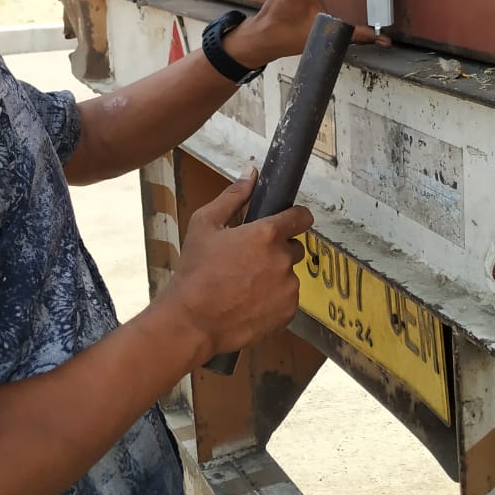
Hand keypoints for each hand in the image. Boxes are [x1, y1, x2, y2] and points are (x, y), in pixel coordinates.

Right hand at [160, 168, 312, 364]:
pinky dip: (274, 300)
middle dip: (276, 251)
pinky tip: (249, 303)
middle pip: (293, 247)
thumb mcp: (205, 224)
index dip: (295, 218)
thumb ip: (233, 196)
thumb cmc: (195, 270)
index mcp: (267, 234)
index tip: (287, 223)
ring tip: (244, 286)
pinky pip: (287, 299)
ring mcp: (288, 288)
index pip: (301, 217)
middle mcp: (283, 259)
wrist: (192, 321)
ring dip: (274, 276)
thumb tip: (251, 173)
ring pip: (288, 275)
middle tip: (248, 260)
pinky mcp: (288, 312)